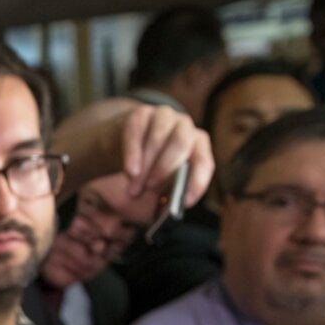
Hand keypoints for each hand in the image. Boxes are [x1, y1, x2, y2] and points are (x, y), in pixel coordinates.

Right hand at [53, 98, 213, 206]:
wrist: (120, 143)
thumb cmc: (147, 166)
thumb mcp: (160, 180)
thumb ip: (167, 191)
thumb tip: (166, 211)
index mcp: (197, 145)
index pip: (204, 161)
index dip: (198, 181)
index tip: (186, 202)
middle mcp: (184, 126)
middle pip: (181, 143)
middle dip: (165, 170)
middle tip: (150, 190)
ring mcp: (163, 116)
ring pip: (158, 138)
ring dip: (145, 167)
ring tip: (133, 189)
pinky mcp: (140, 113)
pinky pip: (137, 131)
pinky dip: (133, 153)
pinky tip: (129, 171)